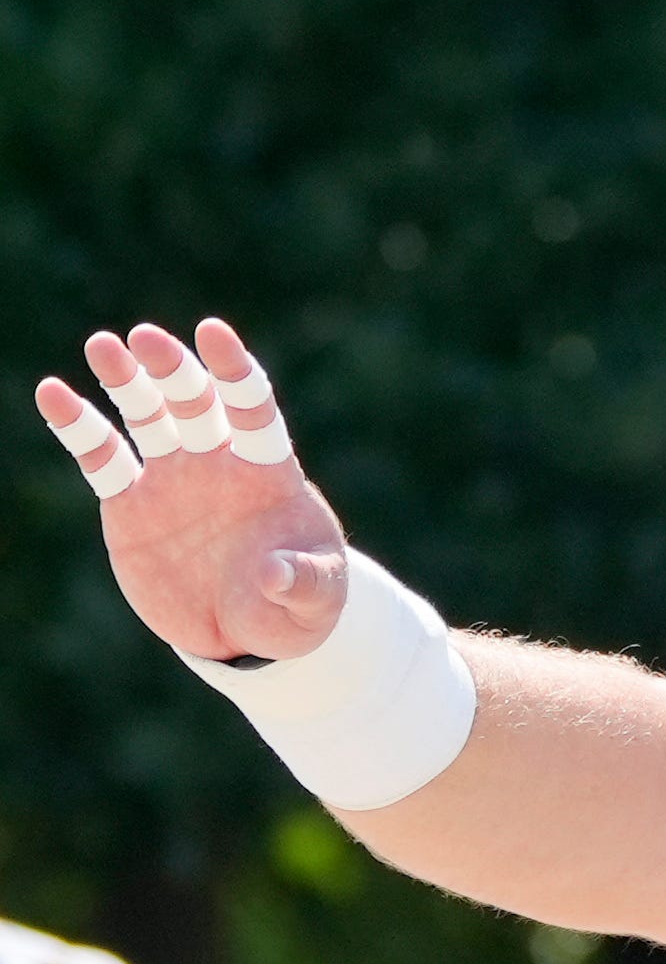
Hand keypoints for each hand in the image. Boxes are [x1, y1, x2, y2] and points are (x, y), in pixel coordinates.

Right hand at [33, 318, 345, 661]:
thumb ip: (301, 583)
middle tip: (146, 337)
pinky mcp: (131, 504)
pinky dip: (78, 426)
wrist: (246, 632)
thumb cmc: (294, 609)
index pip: (253, 409)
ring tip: (102, 345)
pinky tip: (52, 393)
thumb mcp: (314, 603)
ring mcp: (172, 479)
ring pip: (146, 416)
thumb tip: (272, 575)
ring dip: (125, 380)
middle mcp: (219, 464)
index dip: (234, 370)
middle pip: (196, 402)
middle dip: (173, 369)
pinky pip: (100, 457)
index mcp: (269, 473)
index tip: (213, 332)